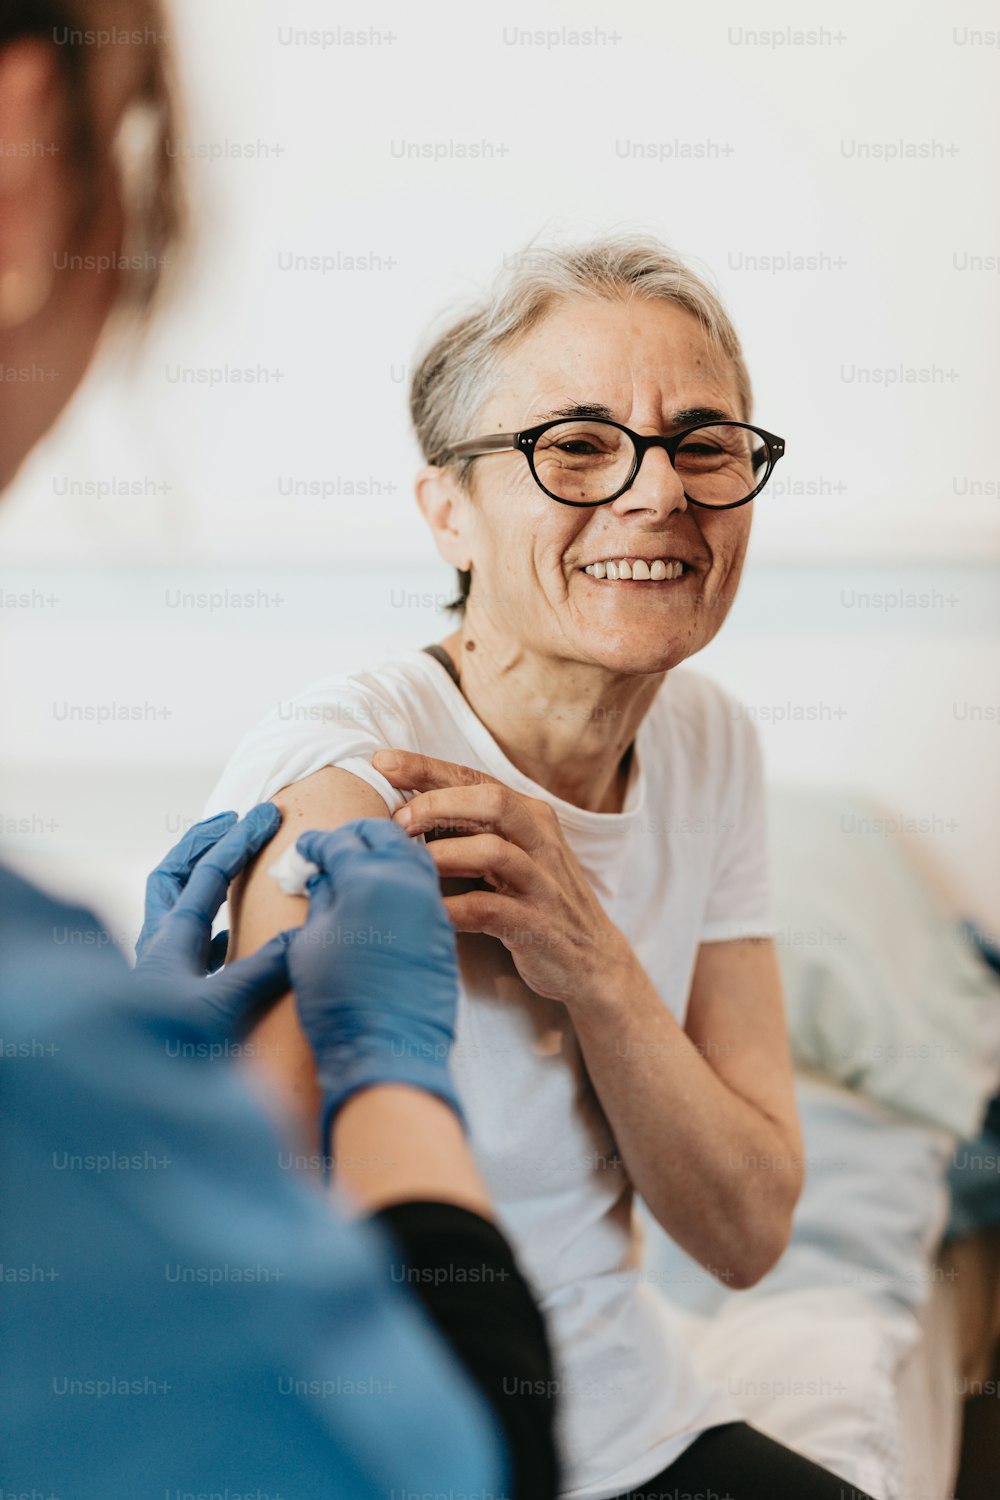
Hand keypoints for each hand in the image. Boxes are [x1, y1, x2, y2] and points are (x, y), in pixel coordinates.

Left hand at [135, 805, 290, 1037]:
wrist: (123, 1089)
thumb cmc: (167, 1050)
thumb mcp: (220, 1009)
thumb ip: (261, 970)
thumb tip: (300, 936)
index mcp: (172, 937)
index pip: (208, 872)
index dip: (240, 839)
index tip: (268, 813)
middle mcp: (160, 944)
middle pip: (173, 873)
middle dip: (202, 842)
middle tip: (233, 820)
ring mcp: (161, 967)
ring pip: (176, 906)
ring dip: (201, 878)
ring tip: (231, 865)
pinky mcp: (168, 993)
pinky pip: (189, 944)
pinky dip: (210, 926)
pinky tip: (229, 938)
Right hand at [286, 819, 465, 1140]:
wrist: (390, 1049)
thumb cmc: (340, 1003)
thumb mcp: (310, 945)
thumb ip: (320, 901)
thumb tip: (326, 879)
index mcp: (366, 879)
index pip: (340, 841)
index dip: (317, 843)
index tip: (306, 849)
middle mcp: (406, 880)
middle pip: (384, 832)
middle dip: (356, 833)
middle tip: (336, 845)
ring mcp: (430, 901)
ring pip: (412, 850)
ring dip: (388, 846)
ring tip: (363, 861)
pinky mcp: (443, 924)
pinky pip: (427, 880)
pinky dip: (406, 870)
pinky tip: (388, 886)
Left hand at [371, 749, 629, 1006]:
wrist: (593, 958)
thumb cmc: (536, 898)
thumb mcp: (511, 853)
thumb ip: (471, 829)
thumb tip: (403, 812)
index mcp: (529, 814)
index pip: (474, 777)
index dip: (427, 767)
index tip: (381, 762)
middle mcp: (540, 839)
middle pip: (491, 801)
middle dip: (436, 804)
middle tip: (395, 822)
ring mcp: (542, 881)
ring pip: (493, 851)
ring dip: (444, 854)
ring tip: (408, 866)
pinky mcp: (537, 923)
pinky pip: (491, 909)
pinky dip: (454, 909)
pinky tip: (426, 912)